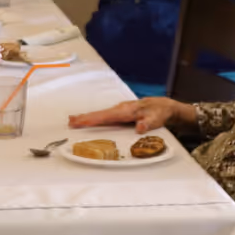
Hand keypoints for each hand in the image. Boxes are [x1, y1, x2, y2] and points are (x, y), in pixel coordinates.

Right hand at [68, 96, 184, 131]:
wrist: (164, 106)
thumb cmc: (159, 113)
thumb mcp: (156, 119)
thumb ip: (148, 123)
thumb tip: (139, 127)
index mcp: (127, 111)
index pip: (107, 116)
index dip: (94, 119)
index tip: (82, 122)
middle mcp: (121, 109)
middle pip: (99, 114)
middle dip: (84, 117)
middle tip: (70, 121)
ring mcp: (119, 110)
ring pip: (100, 114)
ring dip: (87, 117)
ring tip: (73, 121)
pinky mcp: (120, 113)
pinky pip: (104, 115)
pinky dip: (94, 117)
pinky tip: (88, 119)